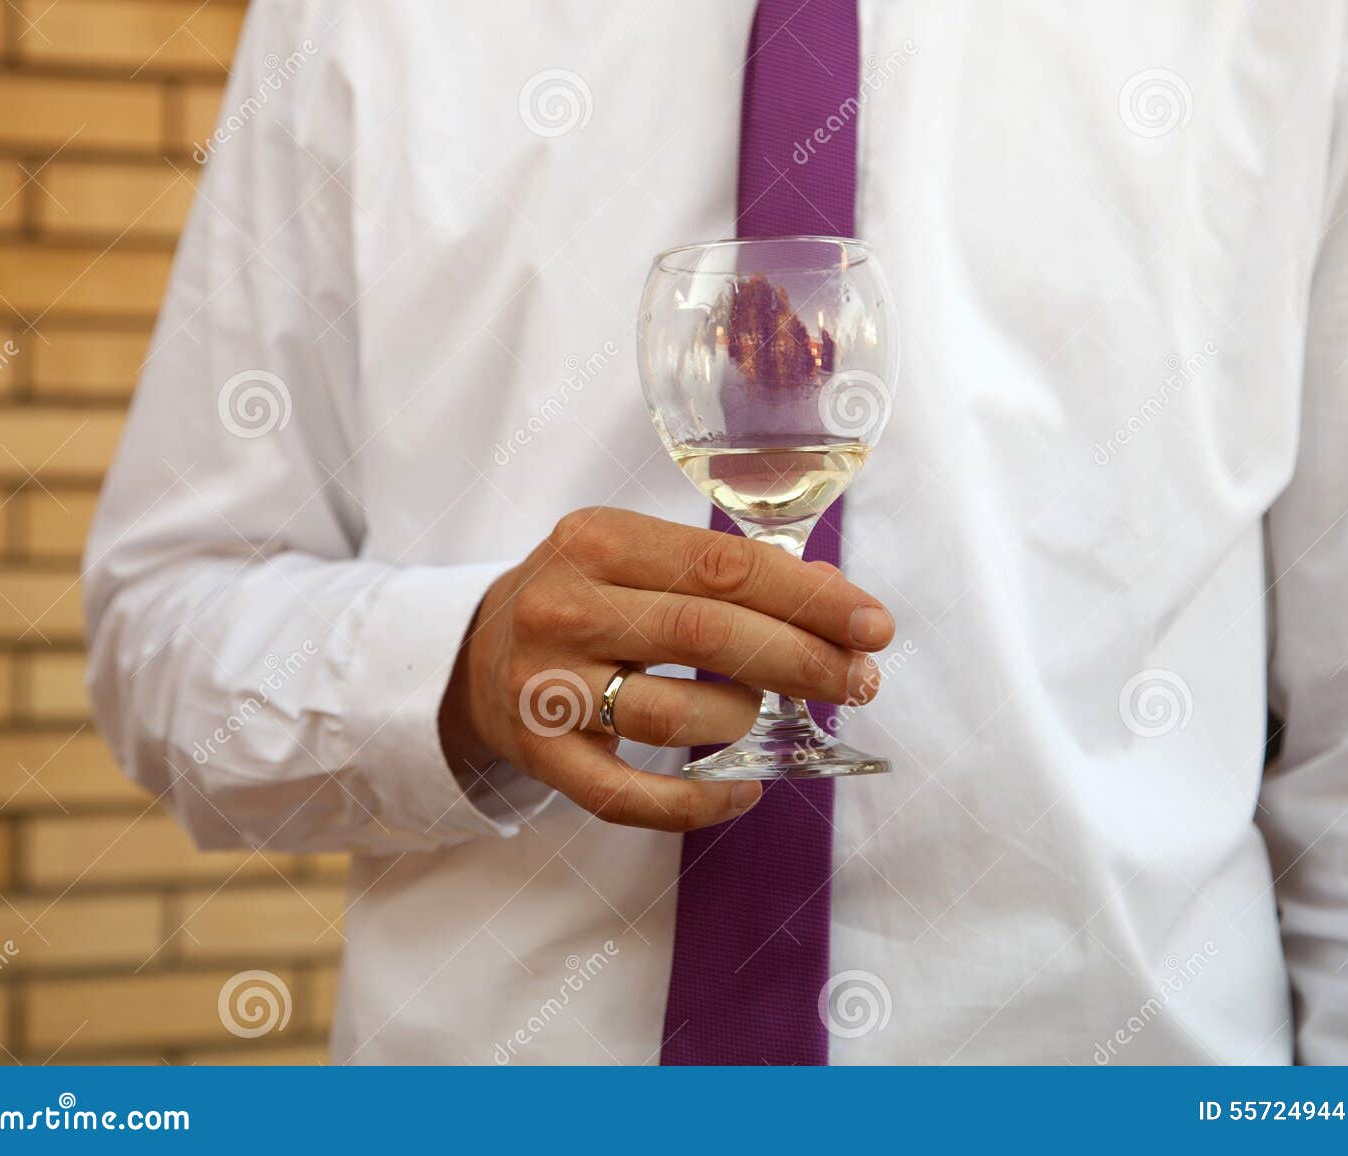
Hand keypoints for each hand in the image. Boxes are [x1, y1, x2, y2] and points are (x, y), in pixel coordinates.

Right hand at [439, 507, 894, 830]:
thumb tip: (838, 603)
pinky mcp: (541, 758)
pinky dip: (701, 802)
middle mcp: (564, 608)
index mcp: (596, 541)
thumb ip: (729, 572)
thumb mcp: (639, 557)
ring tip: (765, 711)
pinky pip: (632, 798)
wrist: (474, 658)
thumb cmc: (584, 600)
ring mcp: (547, 687)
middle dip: (803, 660)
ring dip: (745, 718)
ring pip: (674, 715)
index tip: (873, 626)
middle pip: (708, 634)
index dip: (810, 598)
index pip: (723, 564)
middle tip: (860, 680)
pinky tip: (742, 792)